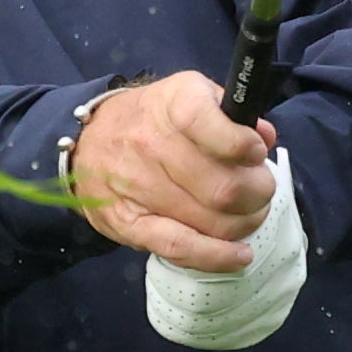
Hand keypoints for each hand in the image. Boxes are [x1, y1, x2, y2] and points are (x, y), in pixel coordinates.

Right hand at [71, 71, 278, 270]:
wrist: (88, 143)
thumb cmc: (152, 119)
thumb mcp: (190, 94)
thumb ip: (230, 112)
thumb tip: (264, 137)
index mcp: (172, 103)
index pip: (209, 124)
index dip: (244, 145)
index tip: (256, 153)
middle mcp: (151, 143)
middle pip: (224, 187)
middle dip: (258, 194)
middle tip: (261, 191)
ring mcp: (138, 187)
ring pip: (211, 221)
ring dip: (244, 223)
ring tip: (247, 215)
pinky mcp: (129, 223)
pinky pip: (180, 247)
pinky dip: (216, 256)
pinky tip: (240, 255)